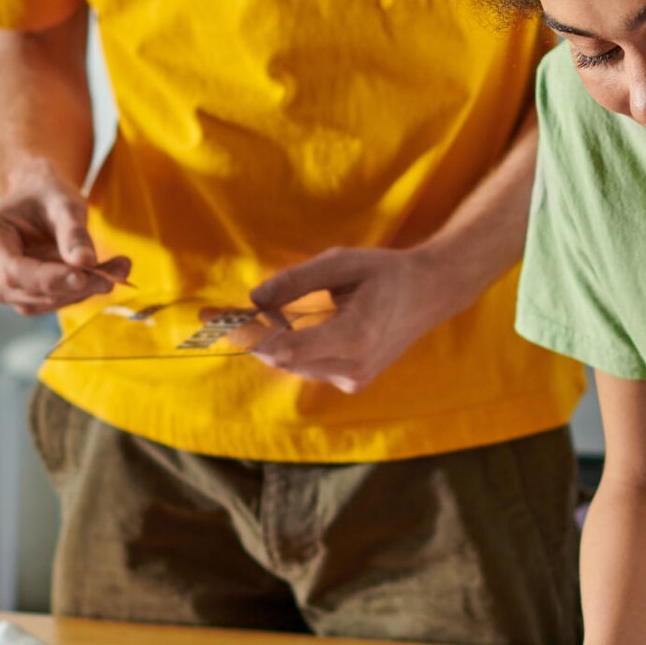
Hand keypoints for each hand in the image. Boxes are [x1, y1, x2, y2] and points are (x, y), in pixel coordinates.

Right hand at [0, 176, 130, 316]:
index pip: (11, 270)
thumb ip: (74, 232)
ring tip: (116, 271)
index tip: (85, 278)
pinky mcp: (19, 295)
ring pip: (39, 302)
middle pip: (26, 290)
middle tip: (114, 275)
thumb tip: (85, 262)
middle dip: (72, 287)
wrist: (40, 197)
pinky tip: (103, 276)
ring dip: (80, 292)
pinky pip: (48, 302)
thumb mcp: (64, 203)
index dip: (48, 279)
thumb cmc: (47, 194)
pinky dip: (77, 292)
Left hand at [229, 247, 447, 394]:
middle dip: (249, 335)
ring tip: (247, 314)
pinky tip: (280, 325)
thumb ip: (297, 281)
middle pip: (282, 358)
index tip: (215, 318)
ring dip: (267, 341)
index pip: (286, 347)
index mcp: (355, 335)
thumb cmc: (387, 272)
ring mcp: (353, 379)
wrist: (430, 294)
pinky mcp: (352, 381)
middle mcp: (353, 366)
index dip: (247, 333)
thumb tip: (254, 298)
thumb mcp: (342, 263)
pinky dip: (287, 346)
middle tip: (217, 314)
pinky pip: (306, 365)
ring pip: (291, 364)